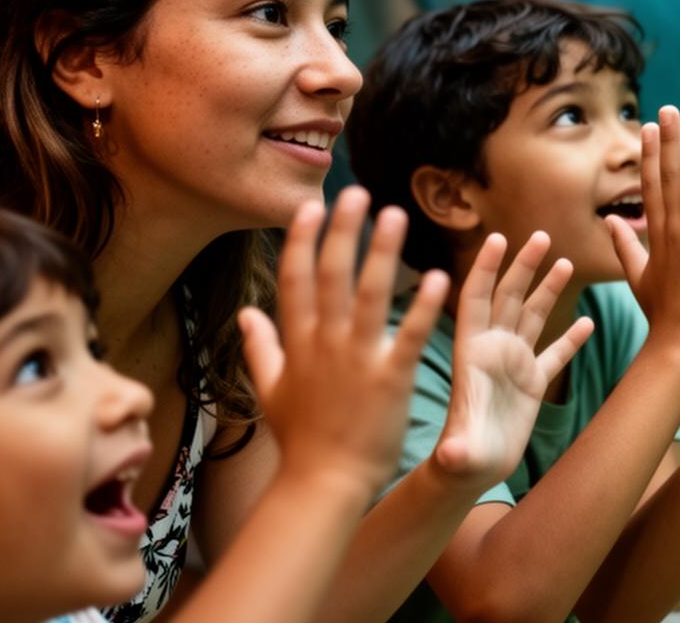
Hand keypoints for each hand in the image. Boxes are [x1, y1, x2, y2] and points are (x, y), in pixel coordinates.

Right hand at [238, 187, 445, 497]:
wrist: (323, 486)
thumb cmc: (301, 439)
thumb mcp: (270, 390)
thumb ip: (259, 347)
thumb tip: (244, 315)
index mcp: (297, 344)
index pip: (294, 280)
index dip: (301, 241)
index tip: (310, 206)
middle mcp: (323, 345)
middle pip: (330, 276)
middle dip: (342, 232)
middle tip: (357, 193)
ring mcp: (356, 361)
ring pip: (367, 296)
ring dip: (382, 254)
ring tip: (396, 215)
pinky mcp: (389, 381)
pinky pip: (406, 336)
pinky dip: (419, 307)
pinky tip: (435, 277)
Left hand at [434, 230, 593, 486]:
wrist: (471, 474)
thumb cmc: (459, 460)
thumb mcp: (458, 452)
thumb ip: (456, 449)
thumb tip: (449, 456)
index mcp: (471, 353)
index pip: (476, 300)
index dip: (486, 269)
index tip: (498, 238)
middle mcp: (493, 351)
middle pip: (508, 297)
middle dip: (523, 266)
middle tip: (541, 236)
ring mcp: (514, 365)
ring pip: (533, 317)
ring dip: (548, 290)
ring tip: (566, 262)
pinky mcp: (533, 384)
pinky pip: (555, 354)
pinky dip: (570, 337)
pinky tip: (588, 321)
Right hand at [605, 105, 679, 364]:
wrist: (679, 349)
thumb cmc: (664, 317)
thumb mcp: (638, 279)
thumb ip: (626, 248)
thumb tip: (612, 223)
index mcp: (658, 238)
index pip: (652, 188)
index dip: (650, 156)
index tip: (649, 126)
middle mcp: (673, 234)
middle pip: (667, 180)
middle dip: (668, 142)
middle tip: (670, 109)